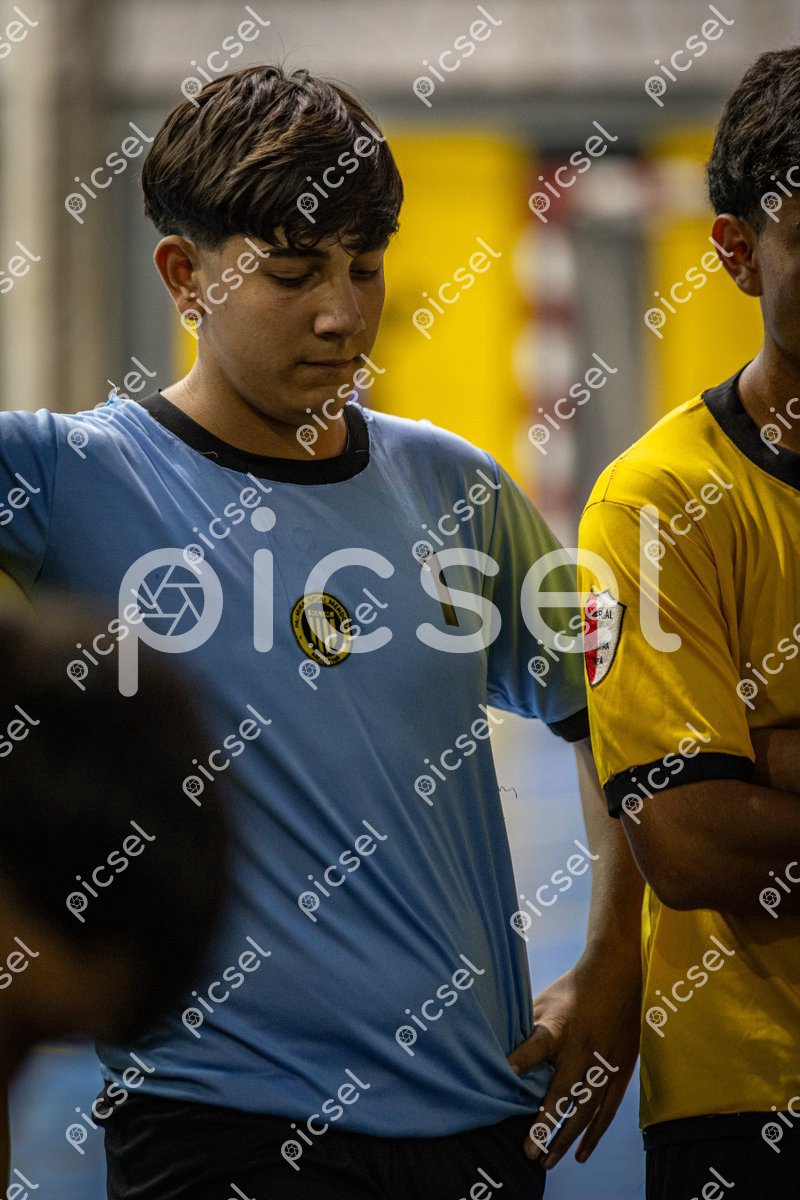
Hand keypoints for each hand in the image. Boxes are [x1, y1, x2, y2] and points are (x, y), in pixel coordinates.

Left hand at [507, 952, 639, 1169]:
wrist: (618, 975)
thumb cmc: (572, 990)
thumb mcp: (543, 1001)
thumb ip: (524, 1028)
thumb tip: (494, 1047)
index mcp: (560, 1027)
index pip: (538, 1044)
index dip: (522, 1059)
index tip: (505, 1075)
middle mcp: (582, 1049)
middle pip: (563, 1092)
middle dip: (545, 1124)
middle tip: (528, 1152)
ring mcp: (604, 1063)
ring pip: (585, 1110)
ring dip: (565, 1137)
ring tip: (547, 1161)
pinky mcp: (619, 1072)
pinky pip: (605, 1111)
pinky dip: (593, 1134)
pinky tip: (579, 1154)